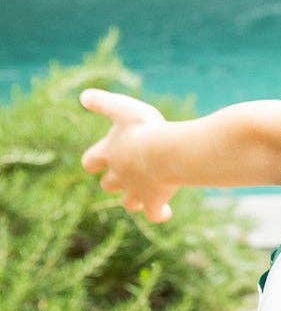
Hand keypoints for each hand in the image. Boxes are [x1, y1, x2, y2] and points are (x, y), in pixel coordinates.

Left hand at [80, 89, 178, 221]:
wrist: (167, 153)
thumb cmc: (145, 129)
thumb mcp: (122, 108)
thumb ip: (103, 103)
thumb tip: (83, 96)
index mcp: (109, 153)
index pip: (90, 161)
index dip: (94, 161)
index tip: (99, 161)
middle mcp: (119, 175)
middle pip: (109, 184)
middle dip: (115, 181)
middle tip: (128, 172)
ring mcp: (136, 191)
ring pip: (129, 202)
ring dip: (134, 199)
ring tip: (145, 193)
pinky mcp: (154, 201)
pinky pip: (154, 214)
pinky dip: (158, 214)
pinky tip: (165, 212)